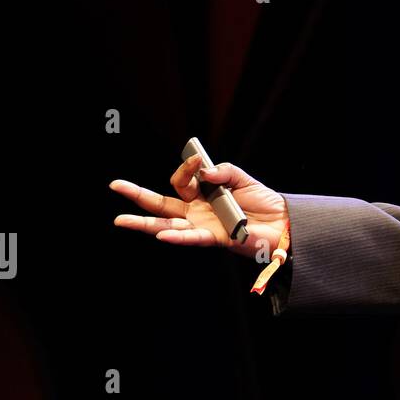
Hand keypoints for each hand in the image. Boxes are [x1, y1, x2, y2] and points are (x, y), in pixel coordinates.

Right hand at [111, 153, 288, 259]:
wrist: (284, 221)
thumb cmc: (263, 202)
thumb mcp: (242, 178)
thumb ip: (222, 170)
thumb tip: (202, 171)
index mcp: (202, 196)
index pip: (182, 182)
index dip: (186, 168)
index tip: (196, 159)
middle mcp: (198, 212)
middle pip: (162, 205)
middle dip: (138, 195)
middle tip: (116, 185)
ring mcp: (203, 226)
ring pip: (168, 226)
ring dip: (144, 224)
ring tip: (120, 220)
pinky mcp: (216, 239)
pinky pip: (192, 238)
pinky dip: (177, 236)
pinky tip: (161, 235)